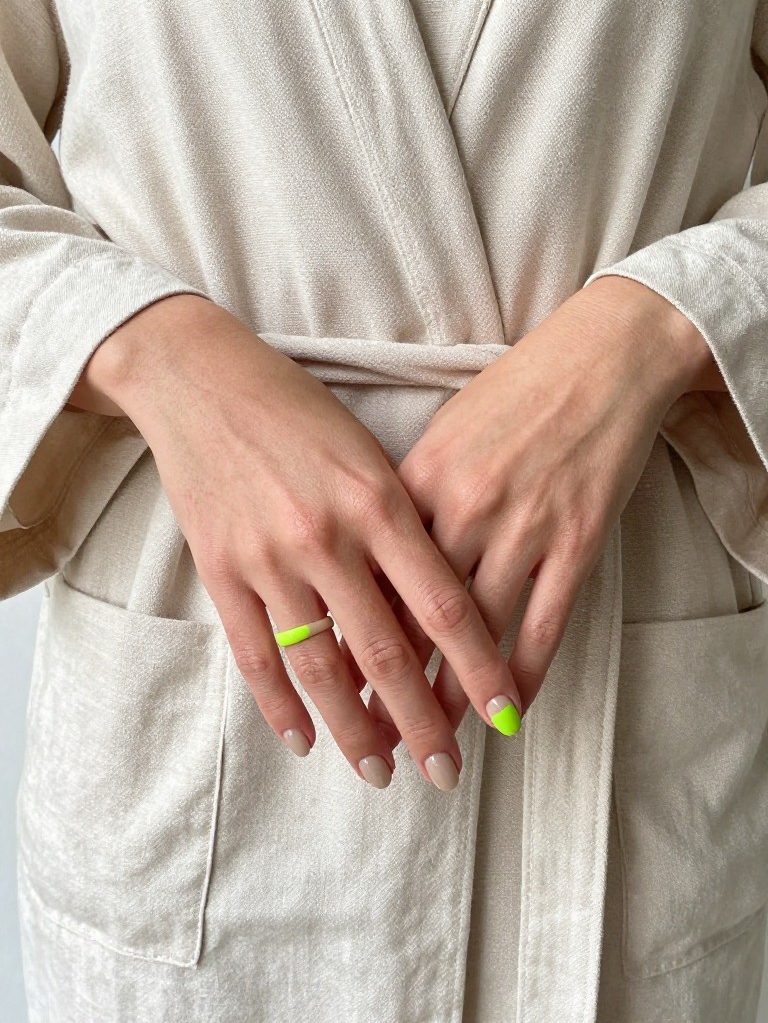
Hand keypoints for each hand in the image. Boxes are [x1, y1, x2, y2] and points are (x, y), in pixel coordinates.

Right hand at [71, 294, 521, 789]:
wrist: (202, 380)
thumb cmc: (301, 411)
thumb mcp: (369, 455)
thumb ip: (403, 527)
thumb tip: (435, 610)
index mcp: (379, 501)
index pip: (444, 606)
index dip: (479, 669)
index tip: (504, 716)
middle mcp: (328, 537)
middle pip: (387, 652)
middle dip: (422, 722)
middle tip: (447, 773)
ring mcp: (270, 558)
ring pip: (321, 667)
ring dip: (354, 730)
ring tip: (380, 772)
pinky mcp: (221, 570)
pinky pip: (255, 654)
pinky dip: (280, 705)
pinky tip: (303, 739)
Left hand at [341, 275, 720, 745]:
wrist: (598, 359)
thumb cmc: (511, 394)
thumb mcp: (439, 435)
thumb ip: (402, 500)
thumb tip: (372, 562)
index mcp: (411, 482)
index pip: (368, 580)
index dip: (347, 644)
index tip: (329, 692)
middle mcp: (460, 510)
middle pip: (413, 618)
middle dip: (388, 692)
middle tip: (371, 743)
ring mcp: (522, 527)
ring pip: (476, 635)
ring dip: (452, 699)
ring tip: (433, 744)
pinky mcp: (577, 540)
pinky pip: (544, 625)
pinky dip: (523, 675)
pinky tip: (508, 711)